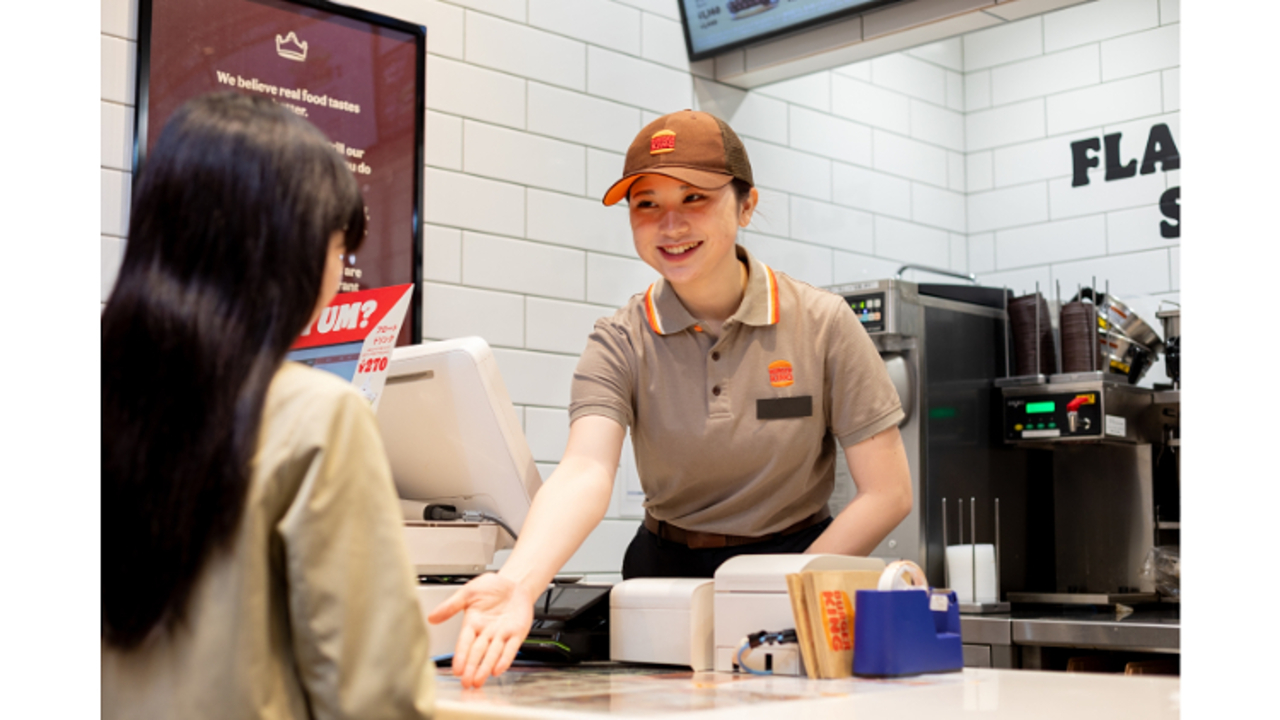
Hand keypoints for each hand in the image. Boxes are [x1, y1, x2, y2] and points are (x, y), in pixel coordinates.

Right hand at [426, 572, 534, 688]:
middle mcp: (486, 632)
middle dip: (471, 668)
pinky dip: (505, 659)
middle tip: (466, 682)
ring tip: (479, 680)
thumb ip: (450, 605)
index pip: (465, 642)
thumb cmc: (491, 587)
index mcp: (473, 623)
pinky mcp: (516, 633)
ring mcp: (501, 634)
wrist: (514, 583)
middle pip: (477, 652)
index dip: (461, 656)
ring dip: (485, 668)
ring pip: (492, 654)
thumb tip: (431, 617)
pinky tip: (498, 669)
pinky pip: (511, 648)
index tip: (456, 669)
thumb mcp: (468, 592)